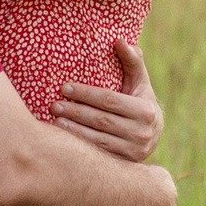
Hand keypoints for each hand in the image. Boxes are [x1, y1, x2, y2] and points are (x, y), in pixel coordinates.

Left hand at [55, 36, 162, 162]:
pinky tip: (63, 138)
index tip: (64, 87)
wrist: (152, 136)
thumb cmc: (140, 101)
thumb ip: (132, 61)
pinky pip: (97, 153)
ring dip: (73, 130)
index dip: (86, 94)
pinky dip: (79, 145)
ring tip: (54, 120)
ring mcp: (133, 152)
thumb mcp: (140, 82)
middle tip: (54, 104)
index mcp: (146, 111)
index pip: (110, 100)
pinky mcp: (123, 165)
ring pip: (97, 139)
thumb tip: (119, 40)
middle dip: (75, 111)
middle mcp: (143, 134)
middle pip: (101, 120)